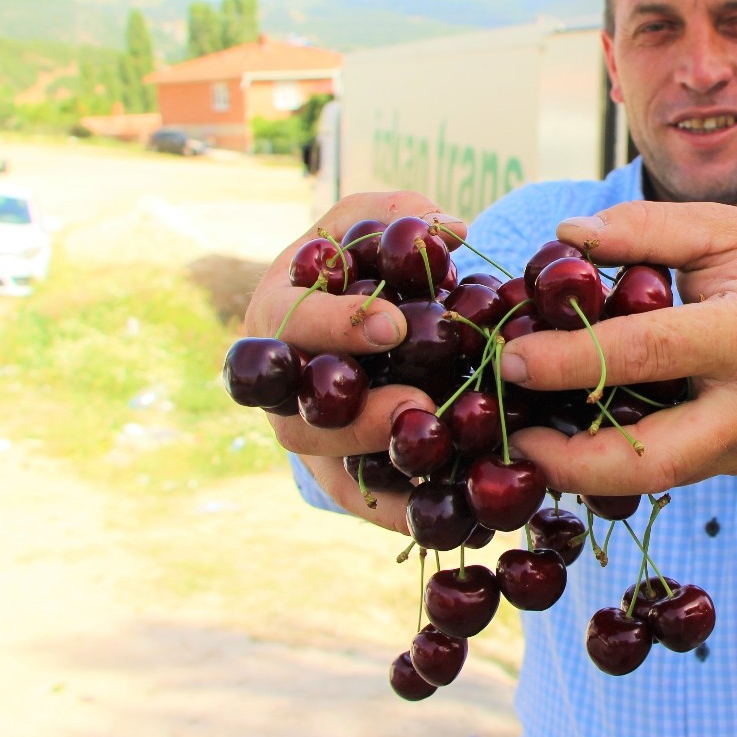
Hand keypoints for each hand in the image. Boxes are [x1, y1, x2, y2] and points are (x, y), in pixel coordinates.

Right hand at [244, 191, 466, 525]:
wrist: (349, 326)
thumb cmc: (353, 266)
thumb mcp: (363, 228)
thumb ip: (396, 216)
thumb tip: (450, 229)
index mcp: (275, 317)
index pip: (288, 327)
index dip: (336, 329)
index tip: (395, 326)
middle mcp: (281, 388)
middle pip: (301, 419)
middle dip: (357, 418)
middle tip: (418, 407)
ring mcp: (309, 440)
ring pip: (333, 472)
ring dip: (389, 473)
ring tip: (445, 462)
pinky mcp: (341, 479)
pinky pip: (370, 506)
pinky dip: (410, 516)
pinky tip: (461, 520)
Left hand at [499, 201, 736, 494]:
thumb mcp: (726, 230)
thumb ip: (645, 228)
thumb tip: (566, 237)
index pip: (647, 353)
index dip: (573, 360)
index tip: (512, 358)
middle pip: (652, 459)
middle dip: (572, 462)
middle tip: (512, 441)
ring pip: (658, 480)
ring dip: (586, 471)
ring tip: (531, 442)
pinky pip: (671, 472)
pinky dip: (618, 462)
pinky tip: (578, 439)